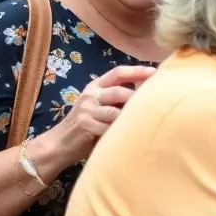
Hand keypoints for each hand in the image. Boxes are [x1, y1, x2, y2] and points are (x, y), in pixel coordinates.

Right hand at [32, 64, 156, 170]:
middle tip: (155, 103)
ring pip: (117, 111)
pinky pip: (110, 127)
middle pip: (119, 91)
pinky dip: (120, 132)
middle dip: (137, 98)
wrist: (60, 144)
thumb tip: (149, 90)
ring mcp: (87, 110)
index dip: (136, 71)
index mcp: (95, 86)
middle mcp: (90, 95)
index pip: (117, 72)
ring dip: (130, 118)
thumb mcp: (100, 106)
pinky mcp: (86, 125)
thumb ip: (117, 97)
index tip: (154, 72)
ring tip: (142, 123)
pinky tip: (126, 136)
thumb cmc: (87, 124)